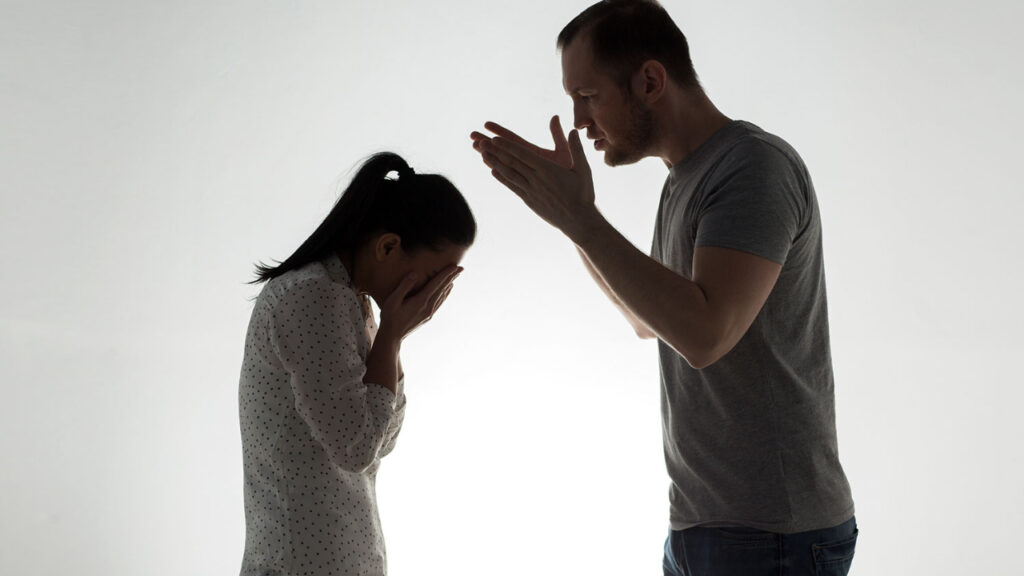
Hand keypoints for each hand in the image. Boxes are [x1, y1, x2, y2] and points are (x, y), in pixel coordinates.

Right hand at [377, 265, 461, 342]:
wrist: (392, 336)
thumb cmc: (390, 317)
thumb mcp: (393, 300)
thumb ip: (404, 286)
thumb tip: (415, 274)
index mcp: (420, 301)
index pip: (436, 284)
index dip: (446, 274)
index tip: (455, 266)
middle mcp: (428, 307)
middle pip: (442, 289)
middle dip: (451, 277)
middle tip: (461, 268)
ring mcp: (429, 313)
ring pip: (442, 296)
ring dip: (449, 285)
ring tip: (455, 277)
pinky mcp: (427, 317)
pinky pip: (439, 303)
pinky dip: (444, 295)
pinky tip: (445, 292)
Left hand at [470, 115, 600, 240]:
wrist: (578, 221)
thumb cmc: (583, 194)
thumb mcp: (583, 169)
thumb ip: (576, 149)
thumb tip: (573, 129)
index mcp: (547, 169)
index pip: (522, 154)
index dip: (506, 146)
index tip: (494, 138)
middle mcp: (535, 179)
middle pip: (511, 162)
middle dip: (495, 151)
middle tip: (480, 142)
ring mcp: (531, 190)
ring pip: (508, 174)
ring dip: (494, 163)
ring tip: (481, 154)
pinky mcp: (529, 200)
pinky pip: (512, 186)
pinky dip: (502, 178)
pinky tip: (493, 171)